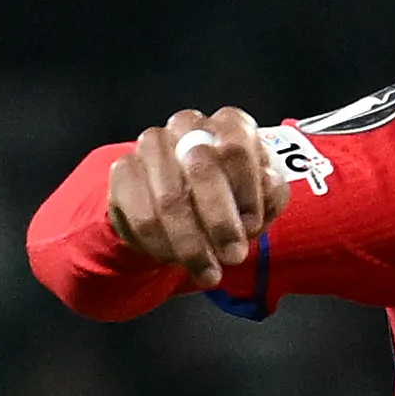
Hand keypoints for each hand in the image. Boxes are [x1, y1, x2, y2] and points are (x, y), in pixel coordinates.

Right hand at [102, 108, 286, 287]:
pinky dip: (161, 245)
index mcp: (228, 124)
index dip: (246, 191)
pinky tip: (174, 259)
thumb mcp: (261, 199)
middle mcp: (188, 125)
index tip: (252, 226)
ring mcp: (151, 145)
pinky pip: (142, 215)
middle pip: (201, 168)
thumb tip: (268, 186)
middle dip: (219, 221)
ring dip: (191, 244)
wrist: (184, 205)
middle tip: (232, 256)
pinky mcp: (123, 171)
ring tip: (206, 271)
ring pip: (169, 199)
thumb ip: (271, 193)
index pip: (236, 147)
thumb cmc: (230, 198)